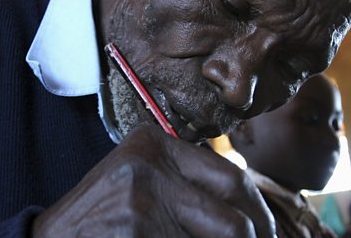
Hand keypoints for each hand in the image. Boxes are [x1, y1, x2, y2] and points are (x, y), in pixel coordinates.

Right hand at [32, 124, 275, 236]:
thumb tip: (251, 214)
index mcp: (155, 141)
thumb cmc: (105, 213)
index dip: (258, 212)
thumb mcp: (145, 180)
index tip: (265, 234)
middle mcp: (149, 161)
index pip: (232, 177)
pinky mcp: (136, 230)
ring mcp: (141, 199)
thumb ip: (189, 184)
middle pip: (235, 217)